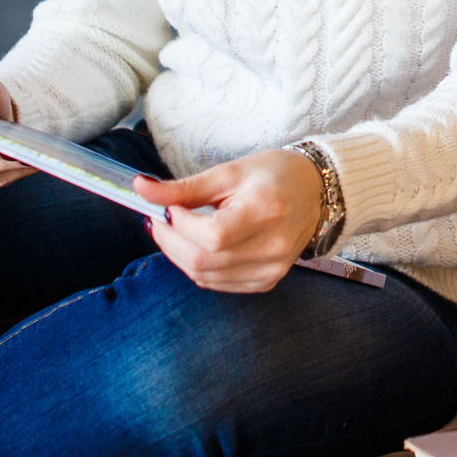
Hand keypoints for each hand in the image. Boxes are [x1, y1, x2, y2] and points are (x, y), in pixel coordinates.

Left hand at [135, 149, 325, 293]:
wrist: (315, 192)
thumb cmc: (273, 175)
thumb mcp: (229, 172)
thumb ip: (184, 187)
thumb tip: (140, 189)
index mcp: (266, 211)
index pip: (212, 235)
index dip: (180, 225)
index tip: (168, 208)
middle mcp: (273, 247)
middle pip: (204, 261)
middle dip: (170, 242)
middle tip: (159, 220)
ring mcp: (272, 269)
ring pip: (206, 276)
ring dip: (180, 255)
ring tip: (177, 231)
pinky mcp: (267, 281)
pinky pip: (219, 284)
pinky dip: (199, 268)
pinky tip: (198, 246)